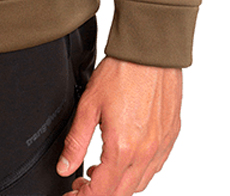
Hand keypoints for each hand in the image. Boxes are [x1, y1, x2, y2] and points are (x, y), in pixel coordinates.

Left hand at [57, 56, 181, 194]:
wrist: (150, 53)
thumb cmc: (122, 72)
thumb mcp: (88, 105)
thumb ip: (76, 141)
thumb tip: (64, 166)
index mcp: (122, 147)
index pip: (102, 191)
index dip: (84, 195)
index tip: (73, 191)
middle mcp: (145, 152)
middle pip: (121, 193)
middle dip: (99, 193)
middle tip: (82, 181)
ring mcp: (161, 146)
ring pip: (140, 184)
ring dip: (119, 185)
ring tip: (100, 169)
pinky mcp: (170, 137)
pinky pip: (155, 167)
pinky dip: (138, 172)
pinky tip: (125, 157)